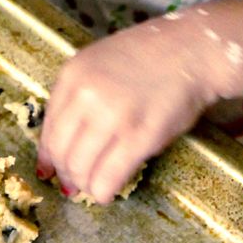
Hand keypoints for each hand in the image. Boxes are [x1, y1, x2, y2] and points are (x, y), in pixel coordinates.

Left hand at [37, 12, 237, 204]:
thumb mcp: (101, 63)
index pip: (49, 128)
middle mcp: (86, 96)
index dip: (48, 156)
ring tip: (95, 186)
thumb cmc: (152, 56)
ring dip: (85, 185)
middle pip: (62, 152)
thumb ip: (80, 95)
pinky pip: (108, 177)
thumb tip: (64, 142)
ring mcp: (113, 117)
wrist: (194, 50)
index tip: (50, 170)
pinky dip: (103, 192)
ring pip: (81, 168)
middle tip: (75, 184)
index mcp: (73, 75)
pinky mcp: (139, 137)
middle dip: (67, 174)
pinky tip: (107, 193)